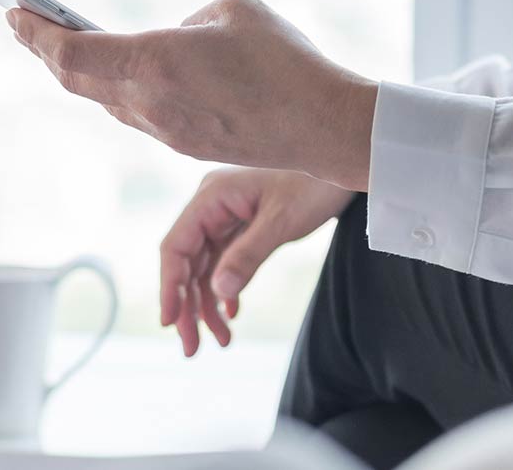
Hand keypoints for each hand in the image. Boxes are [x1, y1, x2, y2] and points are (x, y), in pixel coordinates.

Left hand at [6, 0, 377, 189]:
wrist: (324, 127)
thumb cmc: (286, 60)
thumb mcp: (233, 10)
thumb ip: (187, 23)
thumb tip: (173, 42)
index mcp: (153, 64)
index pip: (69, 53)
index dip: (34, 32)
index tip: (15, 11)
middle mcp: (149, 105)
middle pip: (75, 81)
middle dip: (45, 51)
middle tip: (24, 25)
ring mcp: (165, 132)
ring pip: (106, 101)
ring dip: (81, 75)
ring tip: (65, 48)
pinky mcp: (187, 145)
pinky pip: (137, 114)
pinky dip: (116, 91)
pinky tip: (122, 76)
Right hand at [159, 167, 353, 355]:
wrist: (344, 164)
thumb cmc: (314, 185)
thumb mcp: (282, 222)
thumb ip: (248, 256)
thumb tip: (218, 294)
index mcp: (211, 197)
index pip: (176, 247)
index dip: (169, 287)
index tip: (169, 323)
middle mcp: (212, 206)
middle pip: (186, 263)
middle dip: (188, 306)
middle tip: (193, 348)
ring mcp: (227, 216)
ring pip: (206, 268)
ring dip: (208, 305)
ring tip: (222, 341)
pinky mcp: (244, 225)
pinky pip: (225, 262)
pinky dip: (226, 290)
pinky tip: (231, 314)